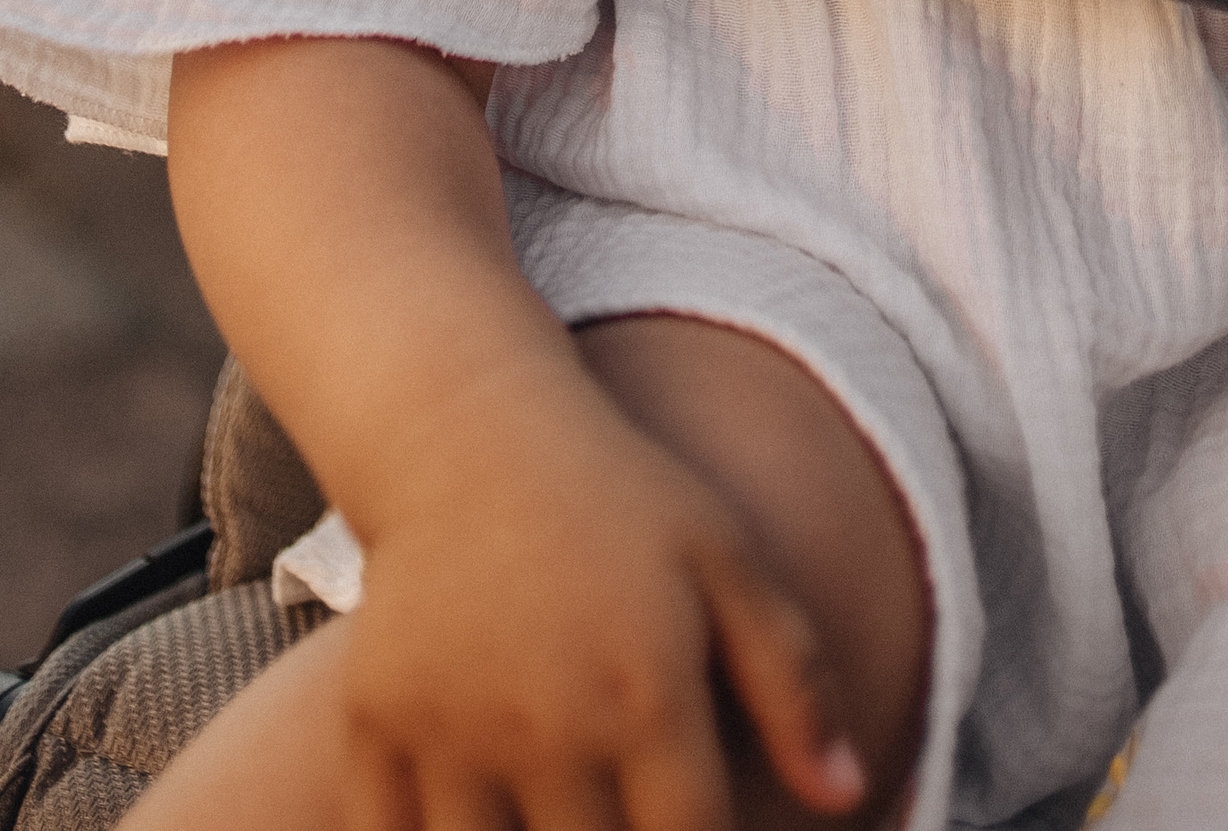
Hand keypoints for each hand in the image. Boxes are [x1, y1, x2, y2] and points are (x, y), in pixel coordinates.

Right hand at [342, 354, 867, 830]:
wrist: (467, 433)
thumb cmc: (618, 501)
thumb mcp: (726, 562)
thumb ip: (794, 683)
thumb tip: (851, 796)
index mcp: (648, 692)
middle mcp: (549, 724)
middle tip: (621, 812)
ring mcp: (452, 732)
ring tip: (559, 813)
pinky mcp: (376, 726)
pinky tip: (485, 815)